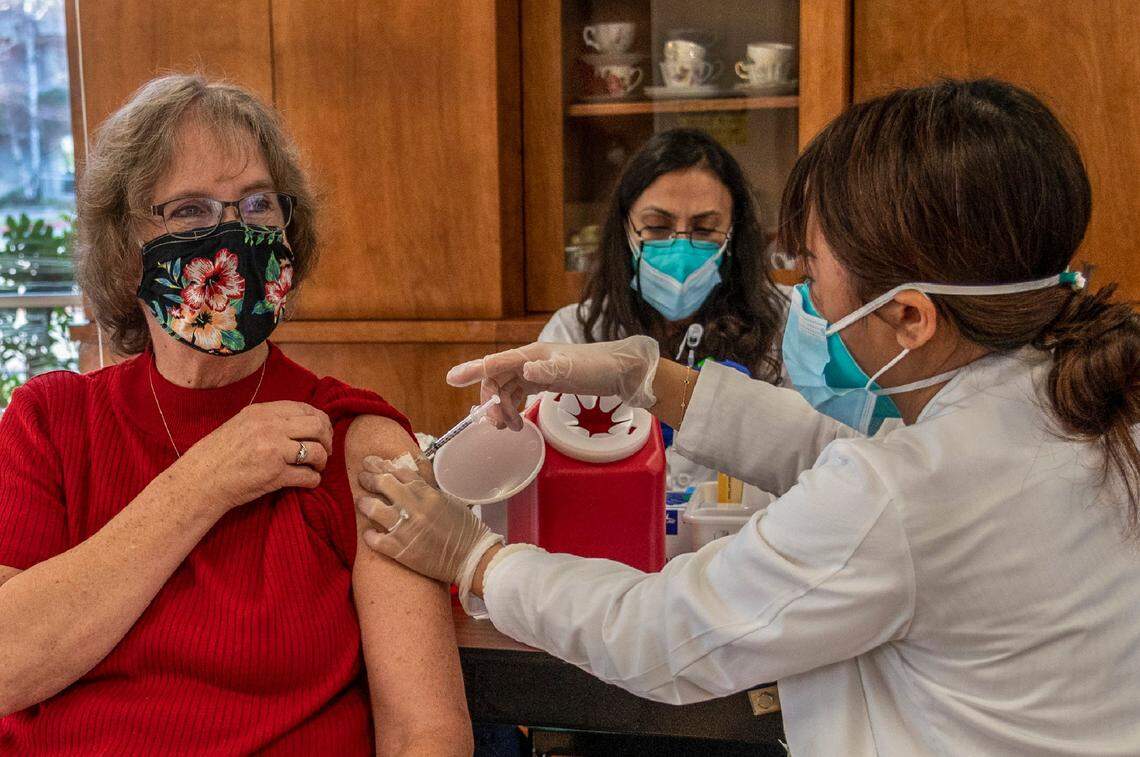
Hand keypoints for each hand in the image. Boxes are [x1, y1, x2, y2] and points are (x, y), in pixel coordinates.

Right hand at [171, 401, 332, 514]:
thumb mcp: (241, 424)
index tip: (321, 433)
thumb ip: (269, 420)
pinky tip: (308, 481)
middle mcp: (269, 428)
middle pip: (317, 426)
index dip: (320, 421)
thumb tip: (302, 421)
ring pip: (317, 451)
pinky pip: (308, 476)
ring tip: (316, 467)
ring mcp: (273, 451)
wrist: (201, 480)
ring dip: (322, 462)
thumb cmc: (219, 454)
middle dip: (327, 440)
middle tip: (324, 452)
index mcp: (261, 412)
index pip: (305, 408)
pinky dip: (313, 480)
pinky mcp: (275, 475)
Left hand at [355, 456, 501, 586]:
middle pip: (384, 484)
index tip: (373, 463)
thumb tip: (412, 476)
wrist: (471, 558)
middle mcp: (414, 508)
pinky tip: (368, 533)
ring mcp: (405, 529)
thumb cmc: (464, 529)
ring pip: (374, 509)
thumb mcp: (449, 500)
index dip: (383, 465)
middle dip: (369, 478)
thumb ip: (428, 488)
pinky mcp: (400, 550)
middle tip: (362, 477)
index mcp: (428, 494)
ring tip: (361, 502)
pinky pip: (376, 540)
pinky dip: (369, 535)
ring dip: (364, 503)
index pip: (399, 472)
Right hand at [446, 336, 660, 429]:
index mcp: (532, 354)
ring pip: (507, 389)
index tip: (451, 379)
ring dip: (503, 408)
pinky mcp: (545, 381)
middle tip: (498, 426)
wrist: (621, 371)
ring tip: (509, 429)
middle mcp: (530, 360)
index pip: (496, 362)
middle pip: (497, 380)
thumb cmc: (598, 367)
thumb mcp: (573, 369)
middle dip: (492, 402)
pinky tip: (517, 421)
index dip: (473, 370)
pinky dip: (514, 406)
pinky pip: (519, 392)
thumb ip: (548, 370)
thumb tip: (524, 371)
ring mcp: (536, 370)